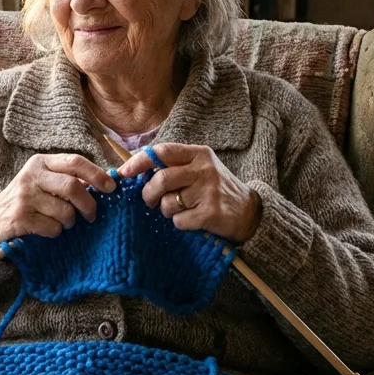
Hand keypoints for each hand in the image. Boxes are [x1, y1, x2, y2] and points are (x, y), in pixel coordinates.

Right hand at [0, 153, 116, 246]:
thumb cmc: (27, 199)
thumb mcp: (43, 181)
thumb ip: (68, 179)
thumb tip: (104, 184)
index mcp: (41, 163)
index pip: (75, 162)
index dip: (97, 175)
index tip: (111, 188)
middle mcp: (31, 176)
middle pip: (73, 187)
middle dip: (88, 204)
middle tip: (91, 215)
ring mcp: (24, 196)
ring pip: (65, 211)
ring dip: (70, 222)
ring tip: (63, 223)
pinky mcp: (20, 217)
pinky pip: (53, 227)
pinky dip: (57, 231)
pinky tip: (47, 229)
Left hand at [116, 143, 260, 242]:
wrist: (248, 211)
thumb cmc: (216, 189)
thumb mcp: (200, 169)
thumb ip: (174, 166)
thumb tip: (134, 171)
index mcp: (199, 154)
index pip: (163, 151)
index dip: (140, 161)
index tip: (124, 172)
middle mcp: (204, 169)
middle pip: (161, 179)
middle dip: (149, 194)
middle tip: (150, 201)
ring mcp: (208, 191)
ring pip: (168, 203)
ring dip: (166, 211)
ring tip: (179, 210)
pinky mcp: (211, 213)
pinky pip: (179, 220)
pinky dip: (180, 223)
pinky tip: (192, 219)